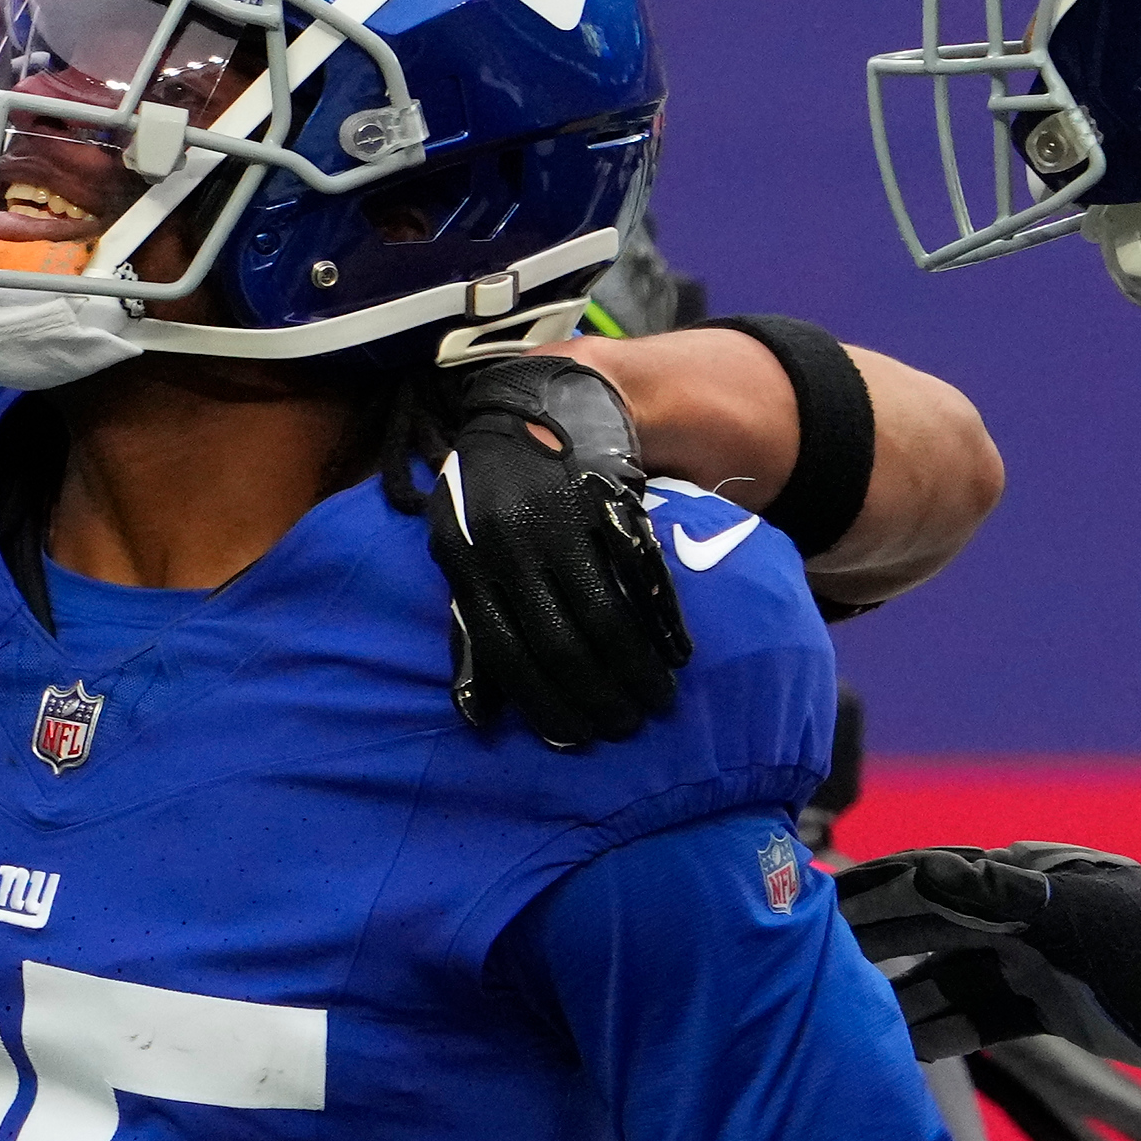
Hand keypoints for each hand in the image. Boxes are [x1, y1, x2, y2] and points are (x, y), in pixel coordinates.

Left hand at [430, 355, 691, 749]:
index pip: (508, 653)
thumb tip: (474, 716)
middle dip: (597, 695)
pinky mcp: (607, 499)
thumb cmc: (491, 497)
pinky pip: (640, 572)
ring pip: (604, 613)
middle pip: (561, 641)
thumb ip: (470, 628)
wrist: (534, 404)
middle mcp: (511, 544)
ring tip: (656, 700)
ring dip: (635, 669)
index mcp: (469, 563)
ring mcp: (562, 519)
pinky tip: (677, 653)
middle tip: (626, 724)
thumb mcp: (462, 553)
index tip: (579, 736)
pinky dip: (662, 620)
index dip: (547, 703)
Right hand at [834, 842, 1140, 1065]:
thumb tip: (925, 867)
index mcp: (1030, 878)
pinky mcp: (1051, 1009)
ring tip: (851, 1019)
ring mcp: (1038, 962)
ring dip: (905, 995)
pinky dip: (944, 1030)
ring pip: (951, 976)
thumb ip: (999, 893)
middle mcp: (1027, 915)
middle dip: (878, 941)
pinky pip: (981, 1016)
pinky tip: (905, 1048)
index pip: (937, 874)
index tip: (823, 899)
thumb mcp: (1077, 914)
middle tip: (814, 961)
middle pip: (933, 924)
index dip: (878, 885)